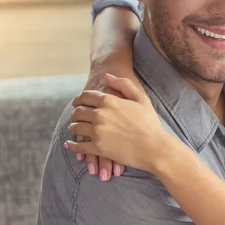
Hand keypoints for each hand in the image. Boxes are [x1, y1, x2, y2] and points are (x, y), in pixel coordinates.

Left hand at [77, 65, 142, 180]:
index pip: (85, 96)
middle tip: (77, 116)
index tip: (77, 102)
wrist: (155, 147)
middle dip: (76, 113)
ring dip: (74, 128)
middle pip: (78, 111)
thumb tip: (106, 76)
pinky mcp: (97, 148)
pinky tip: (70, 144)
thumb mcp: (142, 98)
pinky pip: (78, 146)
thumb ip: (124, 84)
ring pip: (76, 127)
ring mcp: (97, 132)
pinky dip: (72, 145)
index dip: (79, 99)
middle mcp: (100, 115)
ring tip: (76, 129)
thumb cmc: (150, 123)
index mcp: (109, 101)